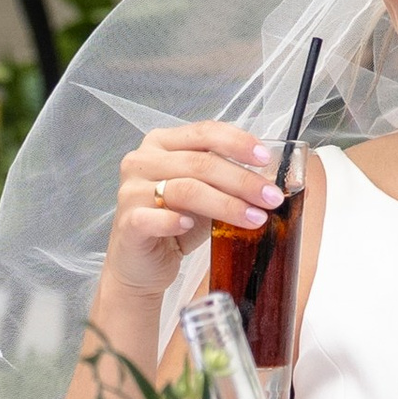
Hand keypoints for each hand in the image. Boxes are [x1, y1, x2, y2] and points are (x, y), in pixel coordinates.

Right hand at [104, 125, 282, 306]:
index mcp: (163, 143)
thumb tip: (269, 181)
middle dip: (242, 180)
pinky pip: (153, 218)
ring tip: (255, 218)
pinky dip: (174, 221)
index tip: (266, 160)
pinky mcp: (127, 223)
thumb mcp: (205, 195)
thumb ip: (226, 180)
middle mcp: (143, 161)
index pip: (205, 132)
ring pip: (186, 189)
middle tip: (271, 197)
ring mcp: (131, 191)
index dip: (238, 143)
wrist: (141, 266)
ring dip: (226, 204)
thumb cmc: (174, 224)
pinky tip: (190, 226)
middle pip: (201, 162)